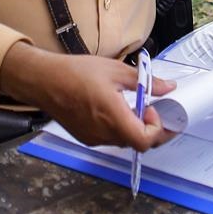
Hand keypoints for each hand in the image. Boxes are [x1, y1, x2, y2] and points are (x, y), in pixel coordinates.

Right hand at [0, 45, 175, 151]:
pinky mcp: (86, 138)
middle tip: (152, 110)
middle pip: (137, 143)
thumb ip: (145, 81)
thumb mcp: (116, 70)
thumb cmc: (76, 73)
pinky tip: (114, 110)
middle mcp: (104, 133)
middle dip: (150, 129)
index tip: (154, 110)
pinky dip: (118, 128)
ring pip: (124, 141)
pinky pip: (110, 139)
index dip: (157, 129)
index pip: (145, 140)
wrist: (44, 81)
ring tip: (131, 107)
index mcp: (113, 116)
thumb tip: (168, 87)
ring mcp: (94, 138)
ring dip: (134, 128)